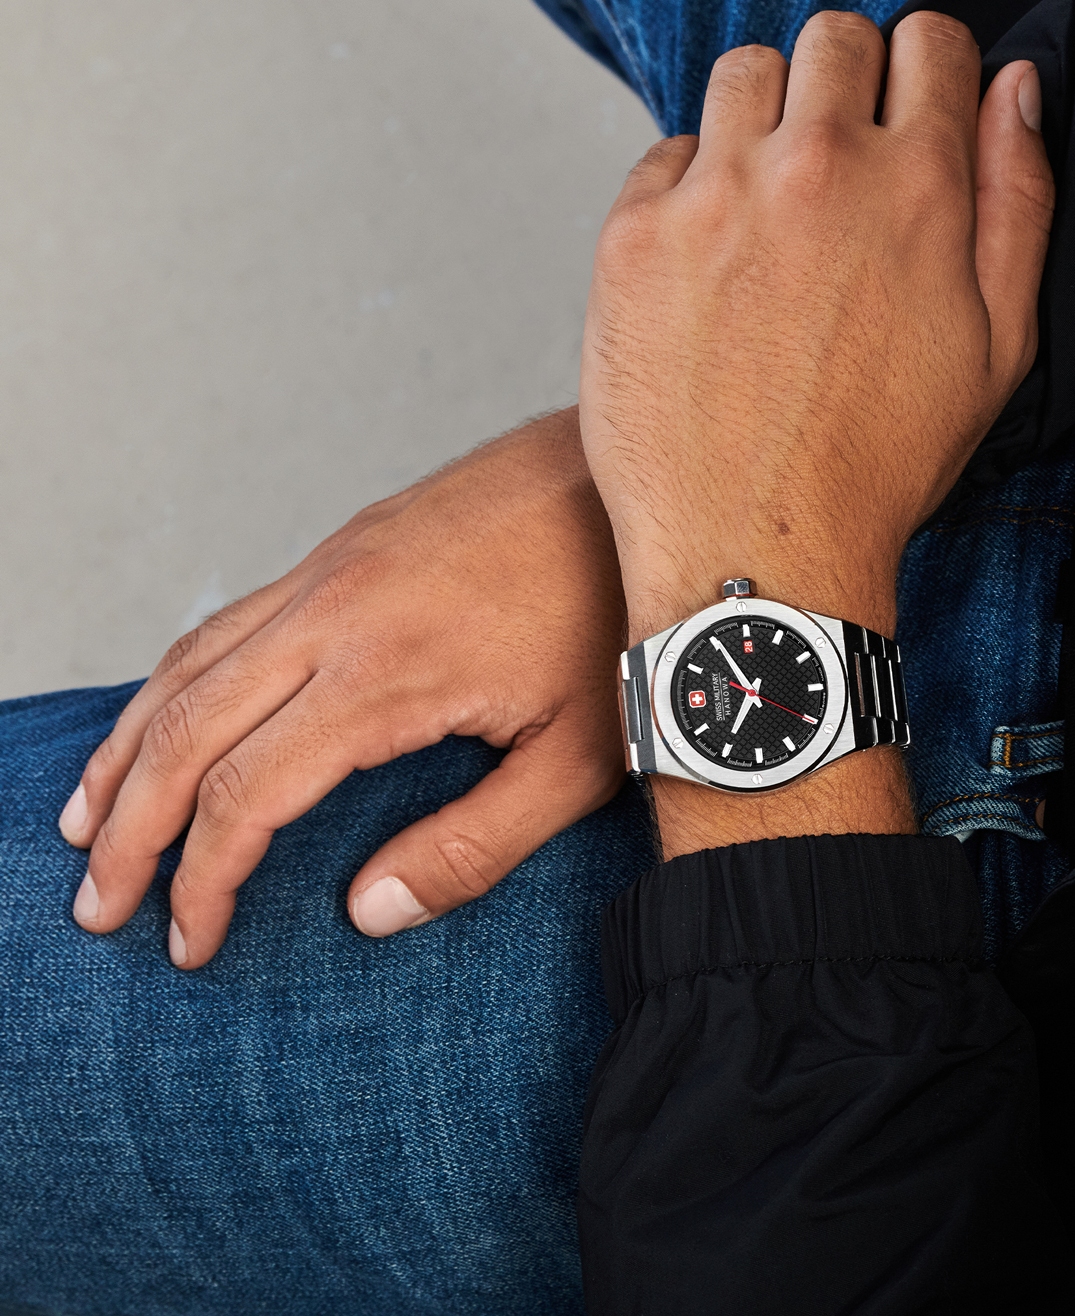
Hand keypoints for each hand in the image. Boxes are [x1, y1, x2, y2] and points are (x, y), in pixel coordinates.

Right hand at [60, 408, 626, 967]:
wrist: (635, 481)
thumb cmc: (619, 621)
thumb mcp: (576, 759)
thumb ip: (474, 847)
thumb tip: (368, 911)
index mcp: (384, 676)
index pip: (247, 796)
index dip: (202, 880)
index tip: (189, 942)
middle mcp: (333, 615)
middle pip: (186, 729)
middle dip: (128, 827)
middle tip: (97, 904)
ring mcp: (332, 568)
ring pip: (189, 663)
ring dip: (130, 746)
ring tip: (89, 819)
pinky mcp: (345, 544)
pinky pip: (230, 619)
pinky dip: (176, 678)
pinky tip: (170, 716)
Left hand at [579, 10, 1053, 853]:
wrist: (755, 552)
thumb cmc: (880, 465)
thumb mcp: (1000, 349)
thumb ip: (1018, 203)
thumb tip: (1012, 90)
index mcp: (918, 186)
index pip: (931, 41)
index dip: (926, 75)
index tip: (908, 118)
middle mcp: (814, 167)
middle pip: (834, 38)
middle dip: (847, 84)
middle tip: (838, 166)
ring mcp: (715, 194)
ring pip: (743, 73)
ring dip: (765, 116)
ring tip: (769, 202)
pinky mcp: (634, 233)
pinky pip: (667, 151)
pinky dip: (691, 183)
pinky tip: (710, 257)